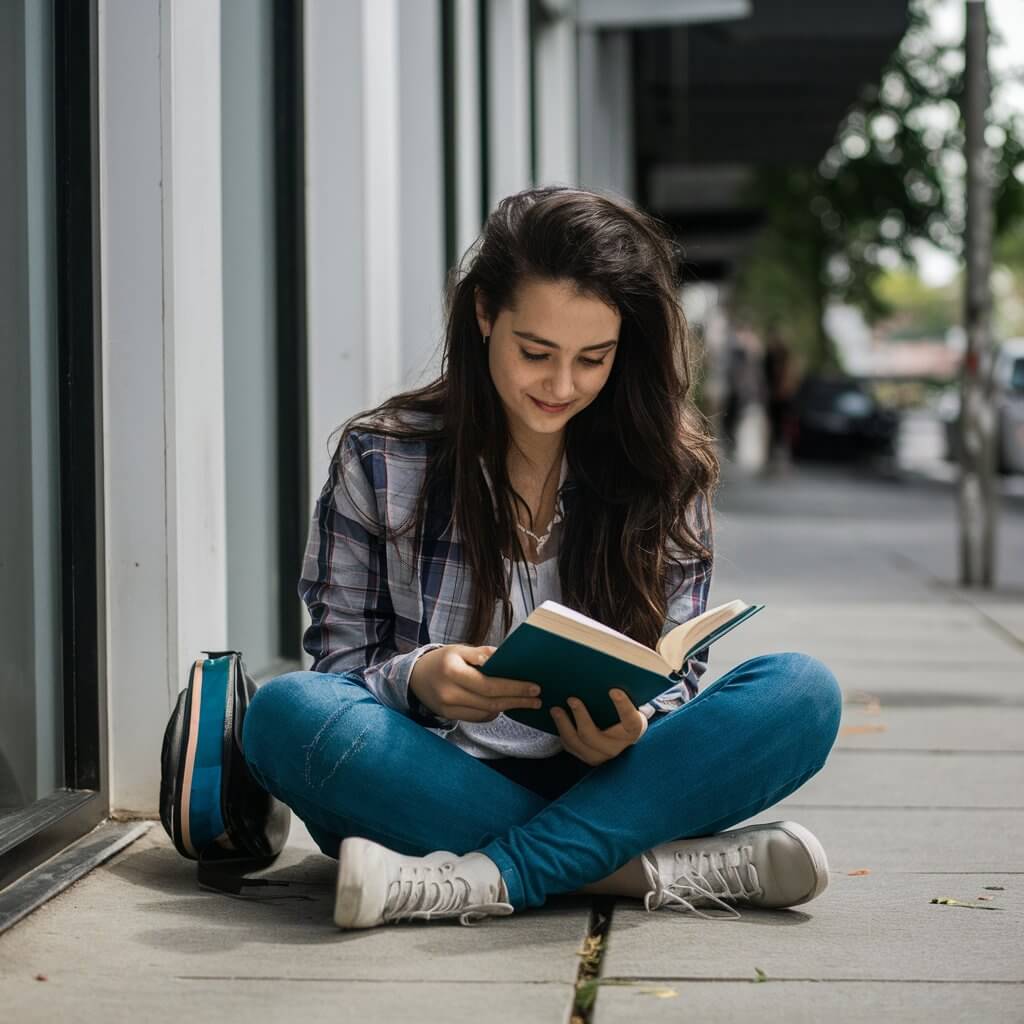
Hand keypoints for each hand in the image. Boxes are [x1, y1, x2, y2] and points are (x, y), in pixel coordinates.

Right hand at [409, 644, 542, 722]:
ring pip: (486, 712)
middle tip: (537, 699)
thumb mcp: (460, 649)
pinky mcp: (449, 716)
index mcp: (453, 671)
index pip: (489, 684)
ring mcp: (448, 707)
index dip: (514, 688)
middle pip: (491, 701)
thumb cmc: (442, 660)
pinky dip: (493, 711)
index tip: (534, 688)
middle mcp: (449, 692)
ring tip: (525, 702)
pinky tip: (504, 705)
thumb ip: (482, 654)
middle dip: (517, 701)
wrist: (414, 676)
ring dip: (508, 707)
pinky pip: (477, 717)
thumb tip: (504, 658)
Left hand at [550, 690, 648, 765]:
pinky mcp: (588, 757)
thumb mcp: (628, 706)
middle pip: (593, 736)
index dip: (622, 706)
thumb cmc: (624, 715)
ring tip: (555, 710)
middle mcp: (615, 747)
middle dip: (580, 717)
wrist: (623, 735)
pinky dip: (562, 732)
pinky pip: (571, 746)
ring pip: (578, 743)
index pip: (630, 719)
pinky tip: (557, 719)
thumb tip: (599, 678)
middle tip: (571, 699)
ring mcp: (600, 755)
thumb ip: (619, 696)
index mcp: (632, 730)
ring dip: (564, 725)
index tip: (614, 690)